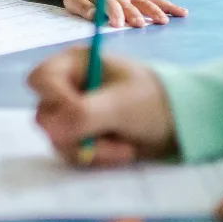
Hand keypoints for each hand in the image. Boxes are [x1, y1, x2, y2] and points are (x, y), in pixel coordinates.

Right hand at [27, 49, 176, 166]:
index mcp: (76, 64)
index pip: (41, 80)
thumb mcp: (122, 105)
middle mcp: (69, 87)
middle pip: (46, 115)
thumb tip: (49, 129)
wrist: (181, 123)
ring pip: (58, 139)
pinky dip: (96, 157)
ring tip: (123, 146)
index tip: (79, 114)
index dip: (54, 100)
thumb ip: (84, 114)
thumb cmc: (154, 101)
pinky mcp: (82, 136)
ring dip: (91, 148)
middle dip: (77, 132)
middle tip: (107, 136)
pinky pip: (72, 153)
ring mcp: (74, 114)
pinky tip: (121, 150)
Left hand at [58, 0, 187, 27]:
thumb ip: (84, 8)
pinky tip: (182, 12)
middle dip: (135, 15)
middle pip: (129, 5)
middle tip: (141, 25)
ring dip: (155, 11)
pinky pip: (155, 1)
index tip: (117, 25)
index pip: (109, 5)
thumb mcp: (74, 0)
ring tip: (164, 22)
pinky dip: (168, 6)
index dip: (113, 14)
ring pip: (146, 2)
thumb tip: (92, 15)